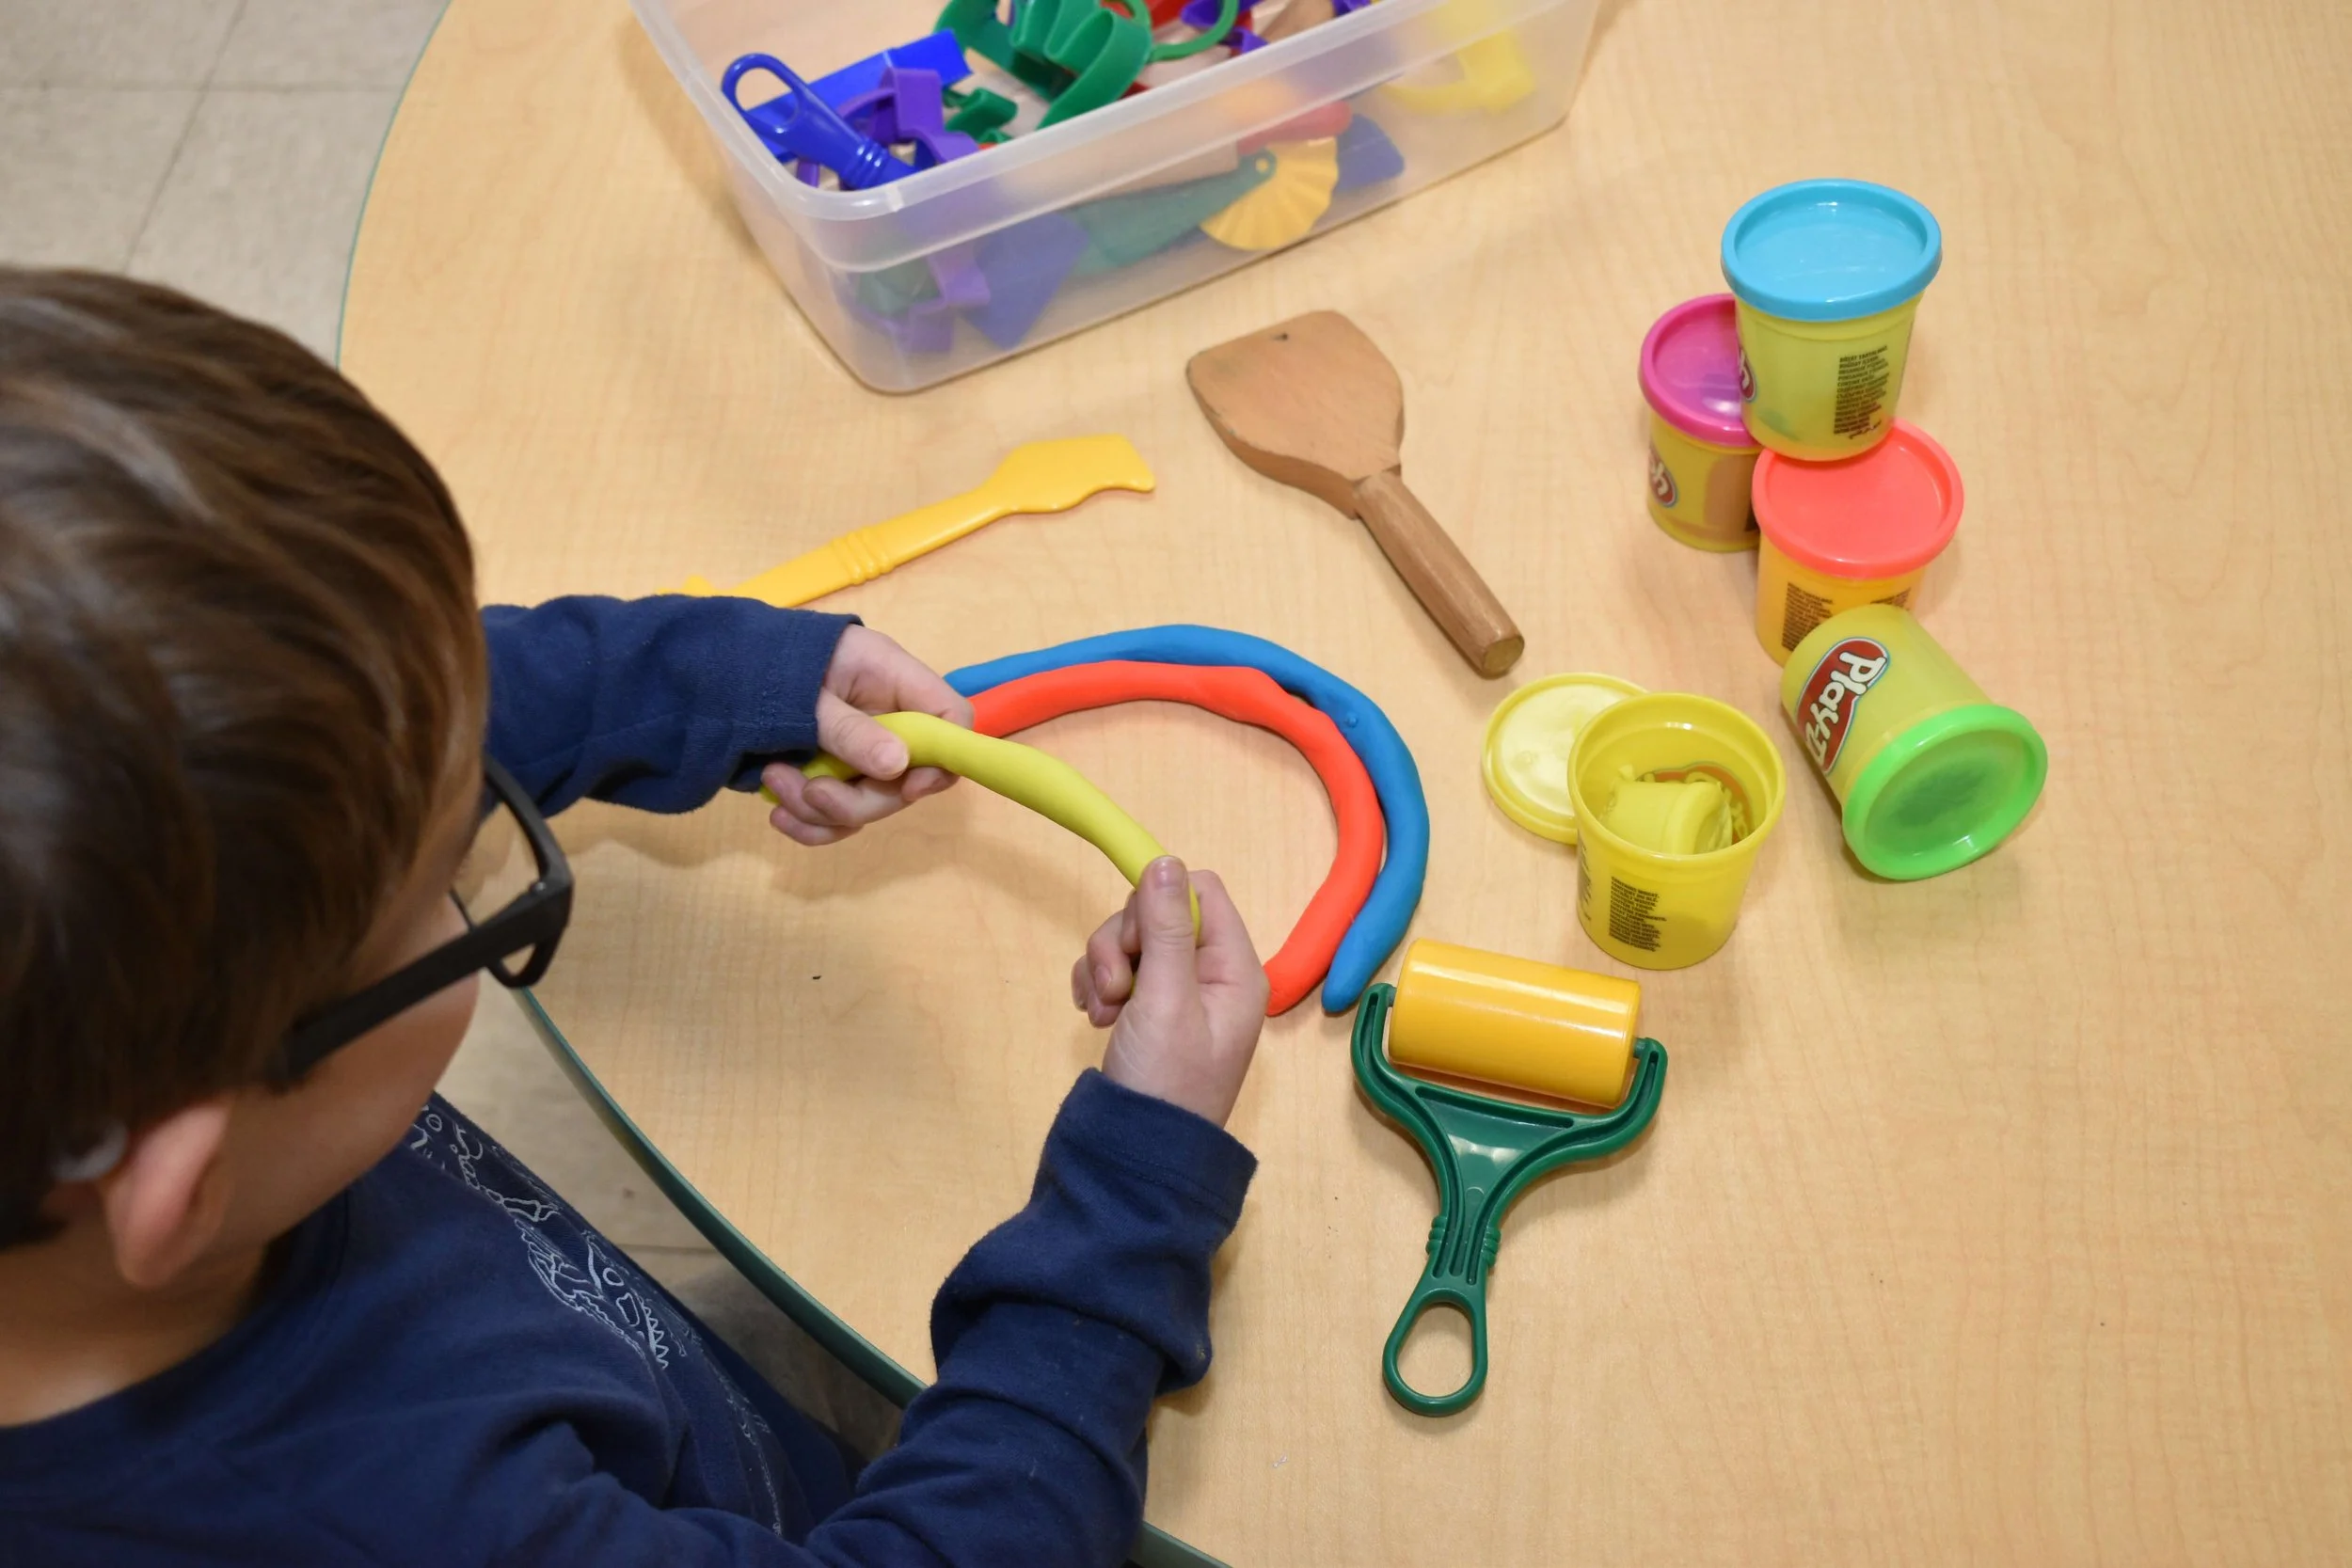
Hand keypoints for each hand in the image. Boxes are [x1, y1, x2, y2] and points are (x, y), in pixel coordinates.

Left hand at [762, 626, 973, 845]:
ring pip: (868, 804)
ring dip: (822, 812)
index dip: (945, 757)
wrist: (718, 667)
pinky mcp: (831, 774)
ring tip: (775, 781)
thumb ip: (850, 729)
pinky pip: (837, 816)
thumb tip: (898, 766)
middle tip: (811, 791)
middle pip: (907, 779)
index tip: (909, 786)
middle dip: (858, 800)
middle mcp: (885, 719)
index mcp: (892, 679)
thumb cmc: (763, 661)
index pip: (950, 718)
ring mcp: (859, 751)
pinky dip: (810, 823)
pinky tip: (779, 813)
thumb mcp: (806, 691)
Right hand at [1071, 858, 1267, 1126]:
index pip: (1200, 890)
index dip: (1158, 902)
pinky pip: (1119, 968)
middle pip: (1159, 911)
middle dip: (1124, 942)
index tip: (1134, 938)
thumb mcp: (1165, 997)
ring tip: (1104, 1012)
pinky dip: (1100, 984)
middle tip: (1118, 989)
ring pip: (1132, 940)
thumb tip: (1165, 860)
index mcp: (1235, 968)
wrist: (1136, 1157)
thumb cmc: (1164, 1079)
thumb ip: (1166, 927)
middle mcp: (1212, 974)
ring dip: (1106, 966)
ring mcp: (1179, 993)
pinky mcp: (1147, 1009)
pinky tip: (1095, 1018)